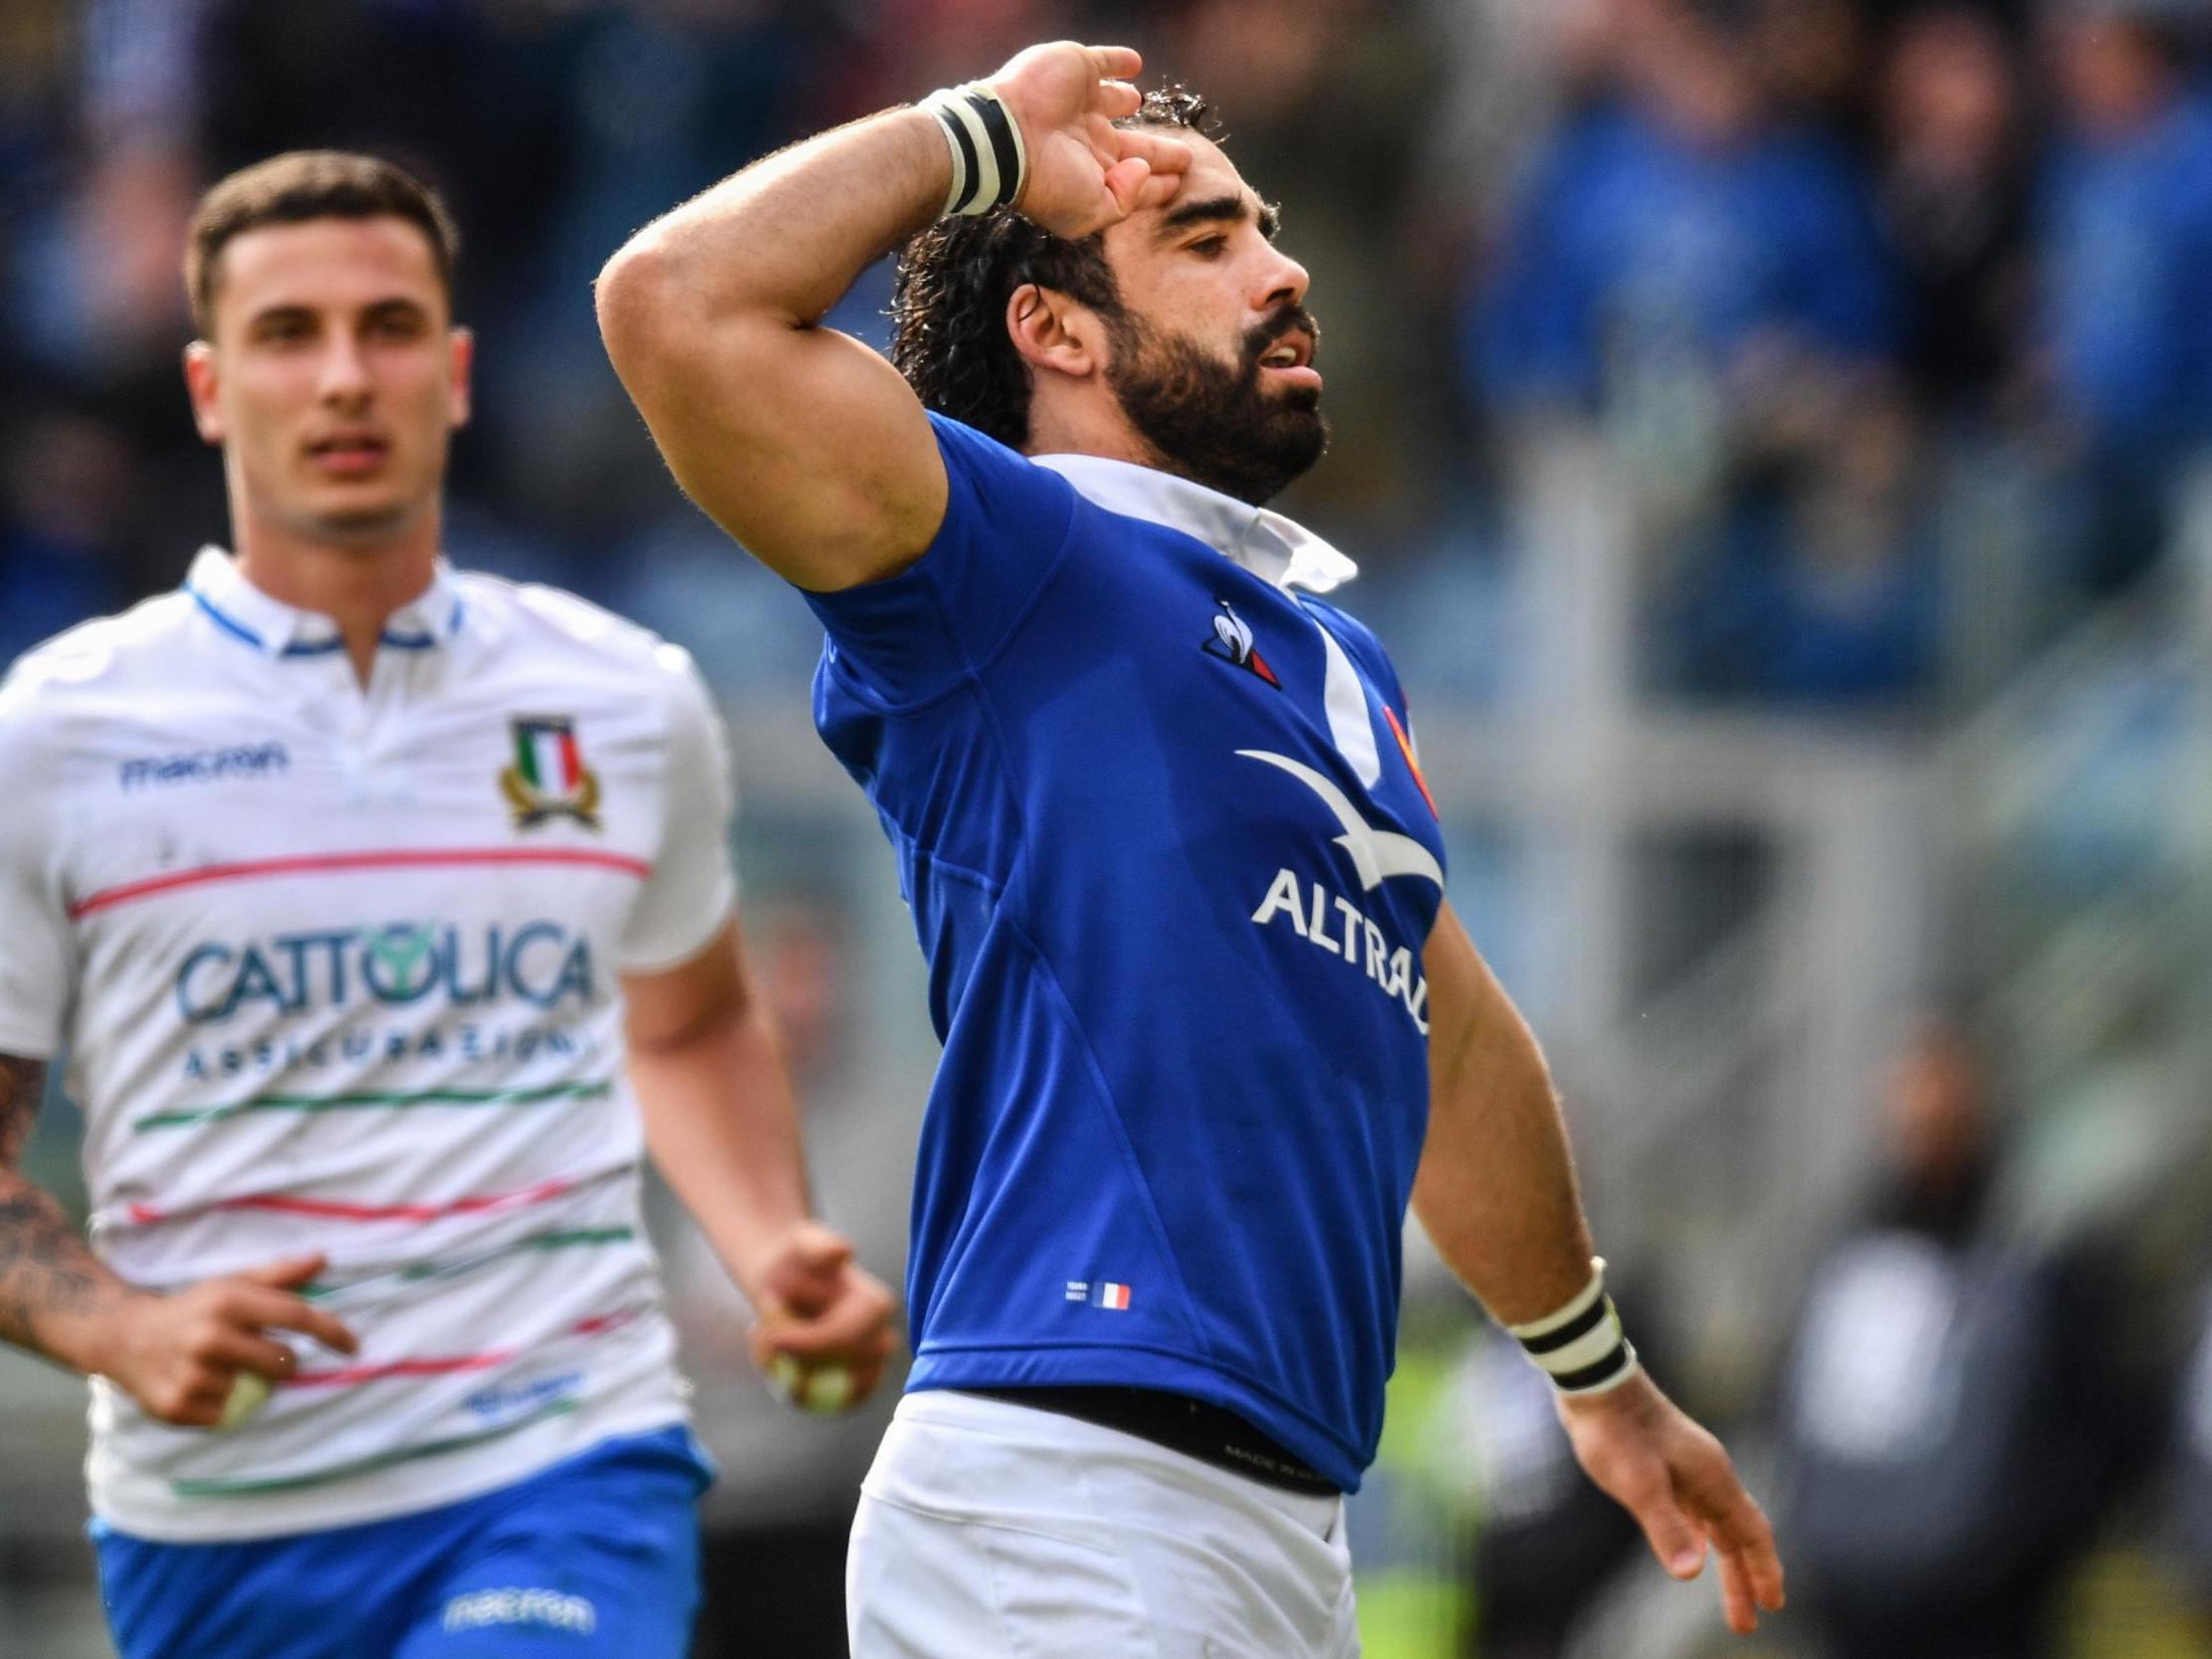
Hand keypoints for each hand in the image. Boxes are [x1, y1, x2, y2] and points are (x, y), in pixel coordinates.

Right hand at [86, 1253, 358, 1428]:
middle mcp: (211, 1337)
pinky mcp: (178, 1407)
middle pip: (284, 1362)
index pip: (296, 1316)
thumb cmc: (194, 1308)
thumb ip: (279, 1275)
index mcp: (229, 1302)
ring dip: (247, 1383)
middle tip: (259, 1354)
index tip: (353, 1346)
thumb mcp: (232, 1284)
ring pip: (255, 1391)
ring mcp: (193, 1375)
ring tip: (217, 1366)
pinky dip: (224, 1405)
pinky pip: (227, 1415)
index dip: (331, 1331)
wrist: (124, 1337)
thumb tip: (323, 1257)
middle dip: (283, 1361)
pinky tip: (202, 1385)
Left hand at [744, 1221, 898, 1411]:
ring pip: (827, 1397)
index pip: (843, 1339)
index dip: (804, 1344)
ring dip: (789, 1380)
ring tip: (767, 1346)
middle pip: (839, 1375)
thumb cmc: (795, 1260)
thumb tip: (844, 1251)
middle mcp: (881, 1341)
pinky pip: (823, 1407)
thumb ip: (820, 1247)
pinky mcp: (850, 1389)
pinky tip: (774, 1362)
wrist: (789, 1282)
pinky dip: (792, 1392)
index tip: (770, 1336)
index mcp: (876, 1307)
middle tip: (764, 1339)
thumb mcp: (802, 1244)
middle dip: (795, 1364)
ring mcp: (869, 1370)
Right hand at [984, 42, 1190, 237]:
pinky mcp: (1079, 70)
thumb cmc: (1048, 182)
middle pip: (1134, 146)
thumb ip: (1124, 199)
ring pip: (1118, 102)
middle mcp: (1088, 139)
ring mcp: (1082, 104)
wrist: (1008, 136)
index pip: (1133, 180)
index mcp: (1092, 173)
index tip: (1176, 184)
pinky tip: (1135, 64)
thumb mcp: (1090, 211)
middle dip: (1160, 153)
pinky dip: (1120, 62)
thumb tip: (1143, 171)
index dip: (1156, 184)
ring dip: (1130, 101)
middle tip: (1186, 157)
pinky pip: (1105, 62)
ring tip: (1141, 101)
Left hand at [1556, 1371, 1784, 1634]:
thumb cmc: (1614, 1431)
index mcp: (1713, 1479)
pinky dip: (1702, 1537)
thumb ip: (1666, 1527)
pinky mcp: (1665, 1464)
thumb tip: (1691, 1573)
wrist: (1592, 1382)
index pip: (1752, 1533)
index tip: (1773, 1606)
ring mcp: (1688, 1468)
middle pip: (1737, 1535)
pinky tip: (1694, 1549)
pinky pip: (1697, 1511)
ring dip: (1725, 1562)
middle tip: (1746, 1624)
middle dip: (1744, 1579)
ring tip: (1731, 1599)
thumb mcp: (1638, 1484)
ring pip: (1717, 1524)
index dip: (1764, 1570)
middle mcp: (1709, 1474)